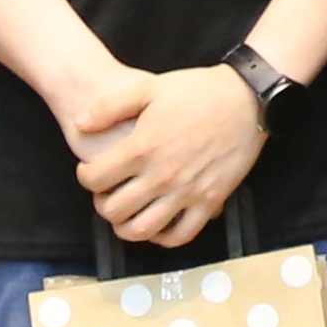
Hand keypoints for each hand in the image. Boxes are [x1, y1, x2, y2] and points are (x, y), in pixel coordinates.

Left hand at [66, 63, 269, 250]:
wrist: (246, 99)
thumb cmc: (197, 90)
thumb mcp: (149, 87)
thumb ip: (110, 107)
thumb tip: (80, 123)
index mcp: (142, 149)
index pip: (94, 179)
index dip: (85, 176)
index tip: (91, 171)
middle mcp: (161, 176)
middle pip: (114, 210)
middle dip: (102, 204)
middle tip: (108, 193)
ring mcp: (186, 193)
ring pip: (142, 230)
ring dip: (126, 227)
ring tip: (128, 213)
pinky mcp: (209, 201)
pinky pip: (181, 235)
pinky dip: (163, 238)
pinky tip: (157, 224)